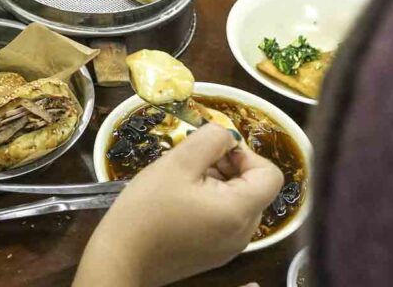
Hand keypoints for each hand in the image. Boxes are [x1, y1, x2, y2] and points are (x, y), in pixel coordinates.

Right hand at [73, 125, 282, 286]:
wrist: (122, 256)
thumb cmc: (149, 208)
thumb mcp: (178, 162)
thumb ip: (210, 139)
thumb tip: (227, 136)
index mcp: (239, 211)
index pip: (270, 174)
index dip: (246, 154)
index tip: (215, 151)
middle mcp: (243, 234)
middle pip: (254, 187)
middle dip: (229, 166)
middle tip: (193, 162)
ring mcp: (230, 247)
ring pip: (238, 200)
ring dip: (218, 182)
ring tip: (183, 180)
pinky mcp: (215, 253)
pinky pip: (226, 218)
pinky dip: (211, 201)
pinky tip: (180, 199)